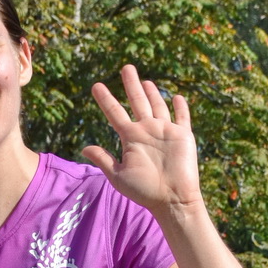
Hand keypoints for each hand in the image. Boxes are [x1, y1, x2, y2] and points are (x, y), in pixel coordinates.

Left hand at [82, 64, 201, 216]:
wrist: (172, 200)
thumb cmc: (145, 191)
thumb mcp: (119, 176)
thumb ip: (103, 160)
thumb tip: (84, 148)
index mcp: (131, 138)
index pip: (115, 113)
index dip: (106, 99)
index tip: (96, 86)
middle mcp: (147, 131)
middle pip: (137, 101)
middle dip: (131, 84)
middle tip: (126, 68)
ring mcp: (165, 132)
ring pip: (157, 106)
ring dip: (152, 93)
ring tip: (145, 81)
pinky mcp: (183, 136)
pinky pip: (182, 118)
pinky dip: (180, 107)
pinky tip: (176, 97)